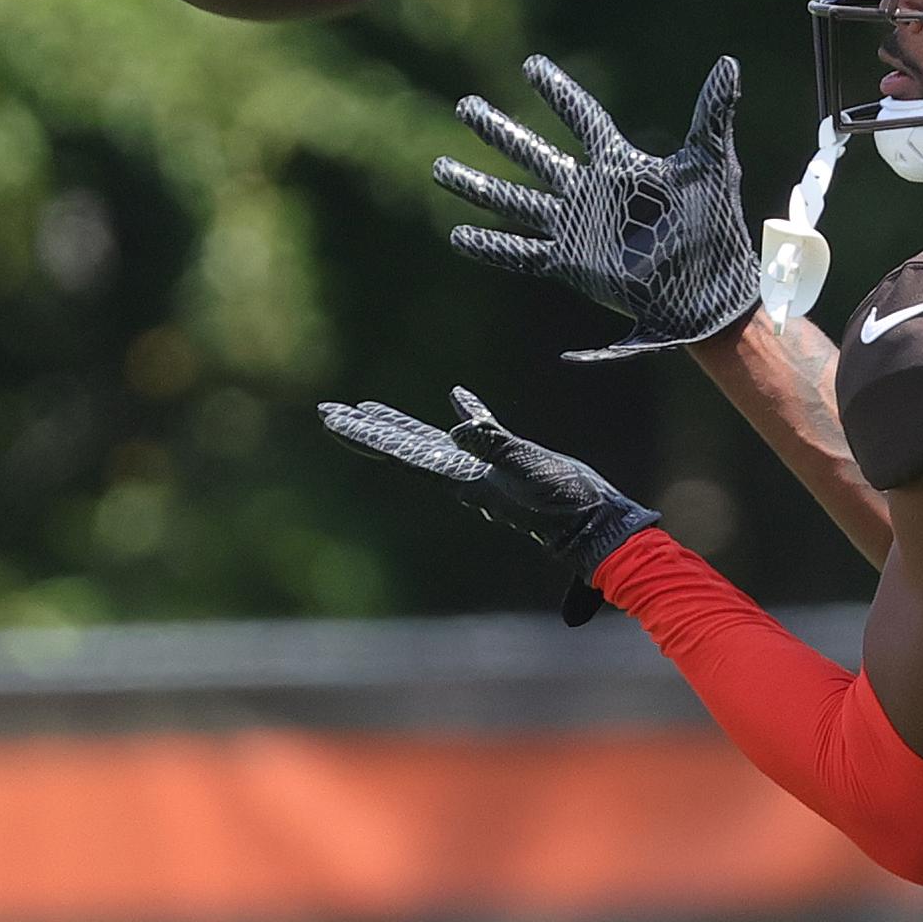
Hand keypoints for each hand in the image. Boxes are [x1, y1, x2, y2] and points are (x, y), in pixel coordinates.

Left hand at [317, 387, 660, 624]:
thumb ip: (492, 446)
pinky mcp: (509, 462)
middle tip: (329, 411)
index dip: (367, 433)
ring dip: (400, 423)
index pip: (402, 451)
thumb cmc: (563, 501)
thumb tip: (456, 427)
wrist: (593, 525)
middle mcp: (463, 475)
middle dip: (367, 429)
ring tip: (369, 406)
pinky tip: (458, 397)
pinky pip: (479, 433)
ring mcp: (484, 471)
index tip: (333, 418)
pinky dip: (467, 414)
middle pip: (402, 448)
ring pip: (429, 442)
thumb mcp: (528, 469)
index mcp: (461, 477)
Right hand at [434, 55, 758, 361]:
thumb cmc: (716, 229)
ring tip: (440, 166)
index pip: (582, 118)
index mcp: (621, 165)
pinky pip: (522, 253)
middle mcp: (591, 193)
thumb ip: (712, 115)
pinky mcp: (572, 265)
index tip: (531, 65)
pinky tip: (458, 236)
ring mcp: (577, 229)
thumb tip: (729, 62)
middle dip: (499, 131)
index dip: (558, 91)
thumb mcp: (713, 166)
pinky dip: (491, 246)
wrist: (710, 292)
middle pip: (534, 153)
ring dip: (478, 185)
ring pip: (514, 200)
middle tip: (464, 106)